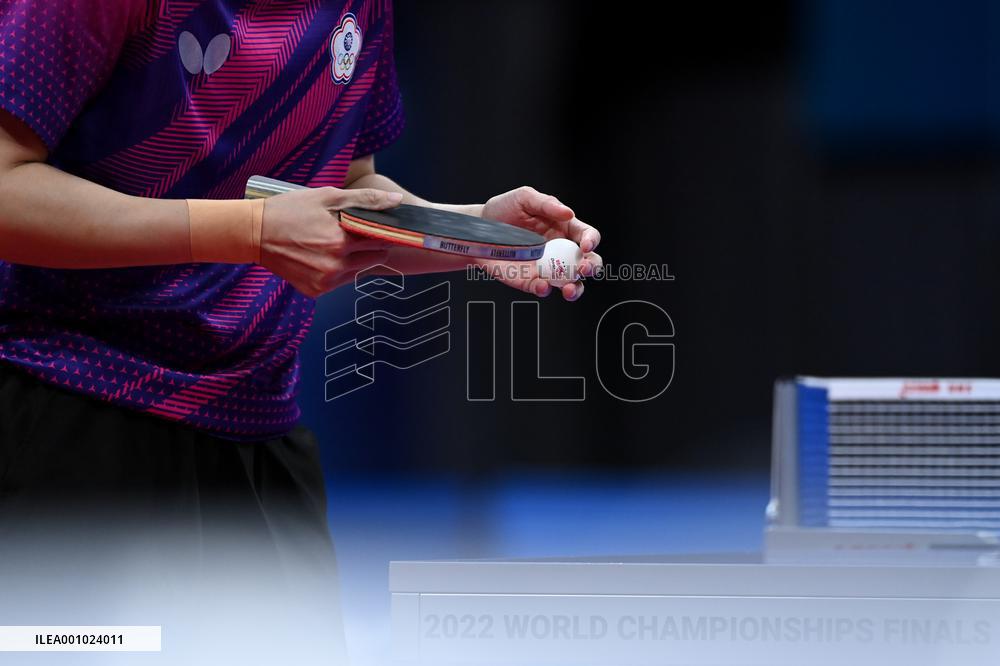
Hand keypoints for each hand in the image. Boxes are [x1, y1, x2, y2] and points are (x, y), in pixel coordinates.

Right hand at [260, 186, 401, 297]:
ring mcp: (325, 282)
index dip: (383, 231)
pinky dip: (340, 269)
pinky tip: (324, 255)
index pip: (382, 240)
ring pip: (360, 271)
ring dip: (357, 259)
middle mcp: (335, 266)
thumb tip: (397, 203)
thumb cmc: (291, 210)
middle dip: (371, 245)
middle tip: (355, 232)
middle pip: (375, 258)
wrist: (254, 234)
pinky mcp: (316, 291)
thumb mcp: (327, 197)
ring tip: (336, 241)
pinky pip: (341, 281)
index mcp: (340, 241)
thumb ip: (365, 200)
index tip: (379, 225)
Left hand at [480, 186, 602, 300]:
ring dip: (575, 288)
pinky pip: (542, 289)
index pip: (587, 235)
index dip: (591, 240)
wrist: (477, 229)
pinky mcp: (529, 280)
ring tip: (568, 288)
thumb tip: (568, 213)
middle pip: (587, 263)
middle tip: (583, 268)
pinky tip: (542, 286)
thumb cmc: (503, 210)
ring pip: (571, 283)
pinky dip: (544, 290)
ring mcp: (546, 268)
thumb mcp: (524, 198)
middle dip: (591, 267)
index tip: (585, 245)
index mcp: (564, 229)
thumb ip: (546, 204)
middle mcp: (560, 251)